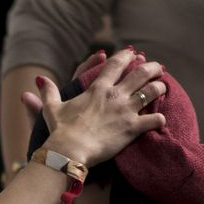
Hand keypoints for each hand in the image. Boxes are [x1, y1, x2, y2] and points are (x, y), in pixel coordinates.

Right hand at [32, 49, 165, 166]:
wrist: (70, 150)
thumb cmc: (60, 130)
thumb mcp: (52, 109)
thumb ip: (48, 92)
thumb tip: (39, 80)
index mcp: (98, 88)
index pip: (116, 65)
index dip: (126, 56)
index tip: (133, 53)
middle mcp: (115, 95)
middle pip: (140, 74)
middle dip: (152, 68)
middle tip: (158, 67)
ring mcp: (125, 111)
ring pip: (151, 92)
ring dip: (159, 87)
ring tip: (164, 86)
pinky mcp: (132, 128)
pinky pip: (153, 120)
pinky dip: (159, 118)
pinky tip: (162, 118)